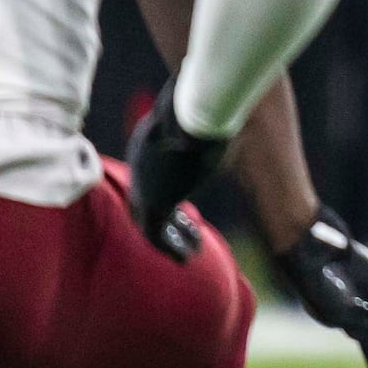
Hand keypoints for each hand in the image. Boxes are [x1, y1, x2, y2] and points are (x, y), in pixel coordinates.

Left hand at [122, 95, 227, 252]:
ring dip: (168, 239)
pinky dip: (170, 247)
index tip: (185, 214)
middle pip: (141, 200)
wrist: (192, 115)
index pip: (148, 175)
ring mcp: (143, 182)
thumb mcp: (207, 116)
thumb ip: (211, 124)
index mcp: (148, 141)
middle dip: (164, 221)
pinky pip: (155, 234)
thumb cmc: (207, 110)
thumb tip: (227, 120)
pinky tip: (188, 257)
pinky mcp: (154, 201)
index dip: (166, 195)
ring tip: (189, 255)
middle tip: (187, 234)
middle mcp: (140, 164)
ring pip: (145, 220)